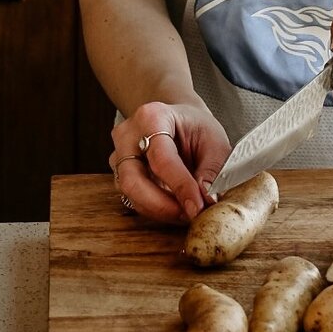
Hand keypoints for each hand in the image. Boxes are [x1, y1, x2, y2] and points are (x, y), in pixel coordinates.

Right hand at [110, 99, 230, 223]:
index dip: (180, 186)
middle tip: (189, 214)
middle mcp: (127, 135)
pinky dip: (155, 210)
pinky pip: (132, 199)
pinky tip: (175, 208)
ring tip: (187, 211)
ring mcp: (118, 155)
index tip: (197, 207)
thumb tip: (206, 199)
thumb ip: (212, 170)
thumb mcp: (214, 141)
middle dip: (162, 205)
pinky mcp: (119, 174)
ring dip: (160, 210)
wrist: (179, 122)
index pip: (161, 158)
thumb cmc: (195, 128)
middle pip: (133, 180)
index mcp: (152, 117)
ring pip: (130, 194)